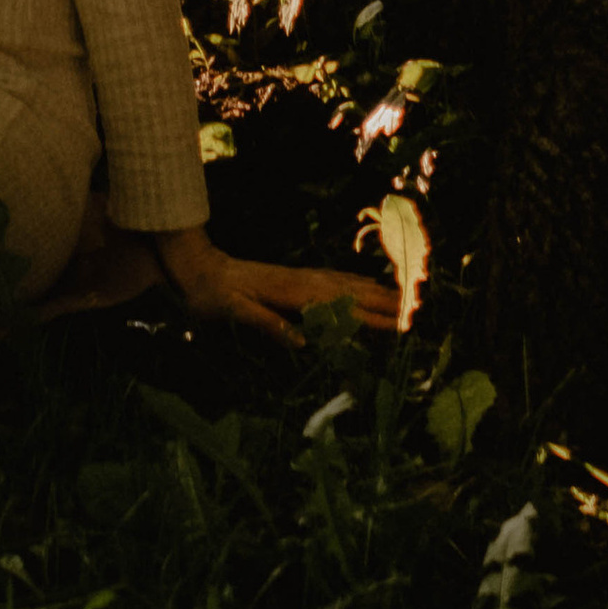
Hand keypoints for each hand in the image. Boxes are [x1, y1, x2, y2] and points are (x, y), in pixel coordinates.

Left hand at [133, 222, 403, 347]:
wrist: (194, 268)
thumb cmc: (211, 295)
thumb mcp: (233, 312)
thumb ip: (266, 324)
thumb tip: (301, 340)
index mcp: (290, 292)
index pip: (338, 307)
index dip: (368, 317)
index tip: (396, 324)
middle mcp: (299, 280)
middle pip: (348, 291)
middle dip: (380, 301)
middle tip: (412, 312)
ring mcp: (296, 276)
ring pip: (342, 282)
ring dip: (371, 289)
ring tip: (398, 297)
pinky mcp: (290, 278)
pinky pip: (330, 279)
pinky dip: (352, 282)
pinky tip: (359, 285)